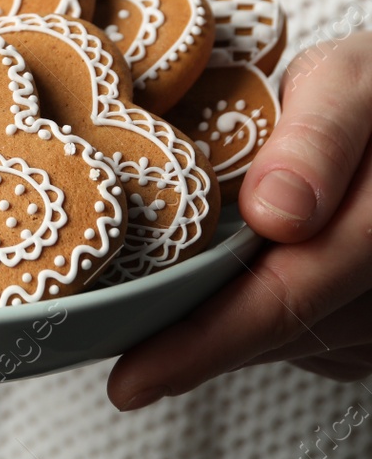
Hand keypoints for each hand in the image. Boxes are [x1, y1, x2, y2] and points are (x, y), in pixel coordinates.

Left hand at [109, 31, 371, 408]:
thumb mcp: (347, 81)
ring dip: (220, 330)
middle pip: (282, 331)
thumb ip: (320, 137)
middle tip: (113, 358)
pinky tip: (210, 291)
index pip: (289, 295)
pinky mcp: (369, 323)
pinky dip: (248, 318)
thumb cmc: (368, 88)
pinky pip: (305, 339)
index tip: (134, 377)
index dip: (207, 341)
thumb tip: (277, 214)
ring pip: (291, 344)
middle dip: (194, 344)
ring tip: (150, 315)